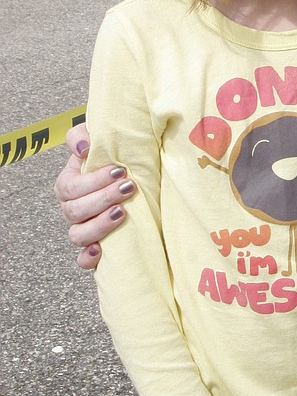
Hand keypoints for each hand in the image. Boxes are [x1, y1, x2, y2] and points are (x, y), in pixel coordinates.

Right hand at [54, 124, 134, 268]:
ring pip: (77, 235)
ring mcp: (81, 227)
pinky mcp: (94, 245)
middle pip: (74, 211)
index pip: (71, 187)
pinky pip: (82, 259)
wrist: (128, 172)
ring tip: (122, 212)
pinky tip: (100, 250)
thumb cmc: (111, 155)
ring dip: (99, 225)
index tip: (120, 171)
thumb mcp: (96, 138)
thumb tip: (84, 148)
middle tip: (128, 188)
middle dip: (102, 199)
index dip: (93, 181)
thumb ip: (82, 135)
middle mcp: (71, 208)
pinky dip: (88, 257)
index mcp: (68, 183)